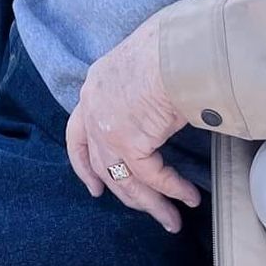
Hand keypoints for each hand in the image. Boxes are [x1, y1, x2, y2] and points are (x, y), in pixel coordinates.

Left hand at [65, 19, 198, 232]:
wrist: (178, 47)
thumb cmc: (171, 44)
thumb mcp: (142, 63)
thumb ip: (140, 88)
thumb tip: (160, 101)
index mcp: (95, 86)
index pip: (76, 133)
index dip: (82, 165)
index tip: (93, 188)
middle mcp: (93, 110)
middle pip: (102, 165)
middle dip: (126, 193)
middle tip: (144, 210)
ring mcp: (107, 129)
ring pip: (125, 180)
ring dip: (152, 204)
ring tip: (172, 221)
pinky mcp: (130, 144)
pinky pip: (153, 178)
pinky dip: (172, 191)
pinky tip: (189, 198)